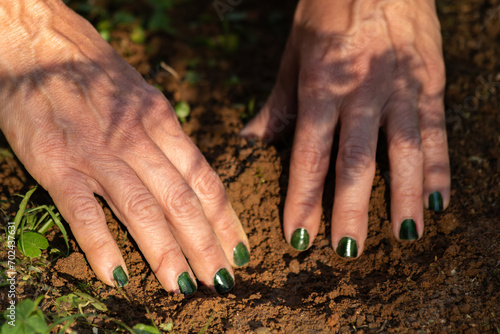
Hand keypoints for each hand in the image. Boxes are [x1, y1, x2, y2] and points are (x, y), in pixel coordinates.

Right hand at [0, 0, 248, 293]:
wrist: (39, 46)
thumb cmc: (96, 73)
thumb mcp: (144, 98)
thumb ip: (167, 138)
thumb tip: (193, 178)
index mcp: (161, 122)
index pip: (204, 178)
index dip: (225, 218)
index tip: (239, 248)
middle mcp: (137, 139)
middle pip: (182, 200)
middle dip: (206, 245)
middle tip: (221, 279)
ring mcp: (98, 153)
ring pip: (142, 209)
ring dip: (166, 252)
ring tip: (184, 286)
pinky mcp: (57, 164)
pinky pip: (84, 212)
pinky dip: (102, 245)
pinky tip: (119, 275)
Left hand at [241, 0, 449, 255]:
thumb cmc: (327, 11)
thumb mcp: (294, 55)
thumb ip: (278, 103)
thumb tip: (252, 142)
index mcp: (322, 87)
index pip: (310, 154)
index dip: (304, 198)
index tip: (299, 235)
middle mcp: (362, 92)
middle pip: (356, 160)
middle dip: (352, 208)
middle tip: (348, 251)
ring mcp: (401, 88)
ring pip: (403, 150)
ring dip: (404, 197)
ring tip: (404, 237)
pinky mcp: (430, 82)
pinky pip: (435, 130)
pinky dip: (438, 168)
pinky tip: (439, 201)